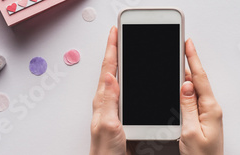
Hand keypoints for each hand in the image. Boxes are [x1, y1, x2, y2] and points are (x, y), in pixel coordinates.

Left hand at [90, 26, 126, 154]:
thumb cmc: (105, 151)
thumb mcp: (108, 124)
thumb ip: (109, 100)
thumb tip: (110, 77)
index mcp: (103, 101)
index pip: (108, 69)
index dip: (112, 49)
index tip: (115, 33)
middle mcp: (108, 103)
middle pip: (113, 71)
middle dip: (117, 52)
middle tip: (121, 37)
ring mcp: (115, 110)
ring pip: (121, 82)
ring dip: (125, 66)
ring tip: (127, 51)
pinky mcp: (122, 117)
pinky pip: (128, 95)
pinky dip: (132, 84)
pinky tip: (136, 81)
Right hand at [179, 39, 223, 154]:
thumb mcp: (190, 131)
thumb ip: (187, 107)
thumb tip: (185, 86)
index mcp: (210, 109)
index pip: (199, 78)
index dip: (193, 59)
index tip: (188, 44)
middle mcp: (211, 109)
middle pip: (197, 81)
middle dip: (188, 64)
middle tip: (179, 49)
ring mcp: (208, 114)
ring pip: (194, 91)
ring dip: (185, 78)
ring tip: (175, 66)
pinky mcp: (203, 119)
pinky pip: (193, 100)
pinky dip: (184, 92)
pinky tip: (178, 88)